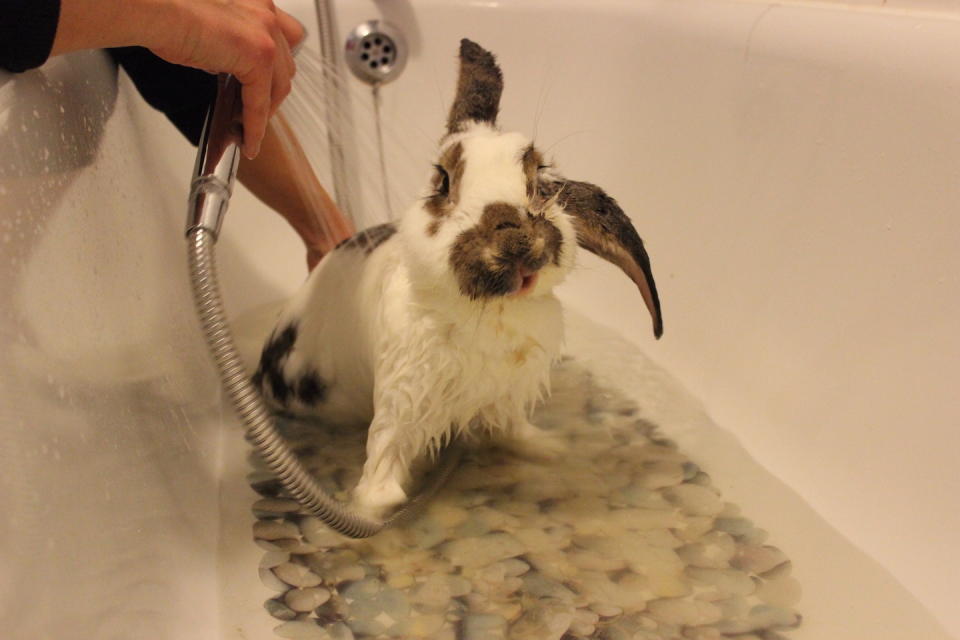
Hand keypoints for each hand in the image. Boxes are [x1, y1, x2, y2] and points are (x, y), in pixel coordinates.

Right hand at [52, 0, 304, 158]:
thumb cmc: (164, 9)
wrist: (152, 8)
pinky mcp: (259, 55)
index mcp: (255, 1)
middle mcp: (265, 12)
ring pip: (279, 86)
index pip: (281, 40)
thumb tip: (224, 65)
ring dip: (265, 111)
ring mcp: (266, 32)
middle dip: (272, 93)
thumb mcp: (205, 27)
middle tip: (254, 112)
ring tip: (249, 130)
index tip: (264, 89)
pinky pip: (260, 101)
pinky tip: (247, 141)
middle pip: (285, 66)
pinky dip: (254, 126)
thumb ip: (225, 45)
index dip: (274, 69)